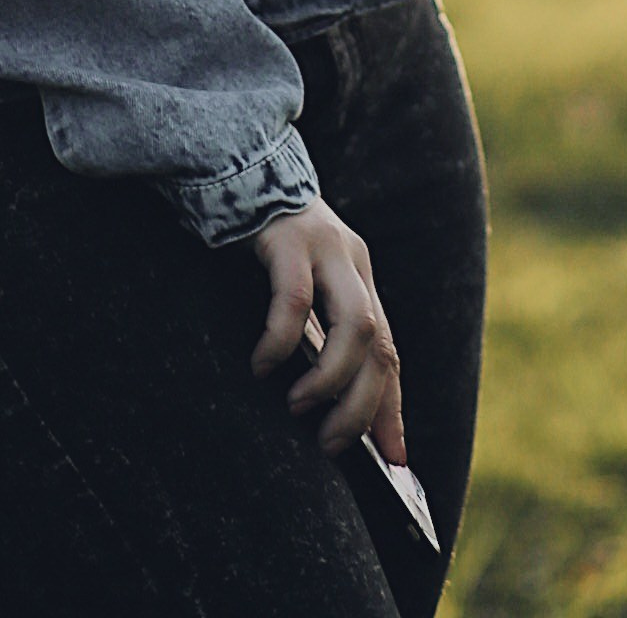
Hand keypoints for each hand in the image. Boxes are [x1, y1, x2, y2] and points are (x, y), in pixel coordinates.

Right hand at [248, 196, 405, 466]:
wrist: (231, 164)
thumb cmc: (260, 239)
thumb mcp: (300, 285)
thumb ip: (316, 328)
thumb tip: (325, 403)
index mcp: (358, 275)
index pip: (389, 351)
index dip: (392, 408)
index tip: (395, 461)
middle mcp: (351, 260)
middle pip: (380, 343)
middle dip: (362, 406)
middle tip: (330, 444)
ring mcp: (323, 246)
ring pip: (356, 324)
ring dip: (331, 379)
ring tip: (299, 406)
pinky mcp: (286, 238)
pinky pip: (294, 301)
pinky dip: (281, 342)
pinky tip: (261, 365)